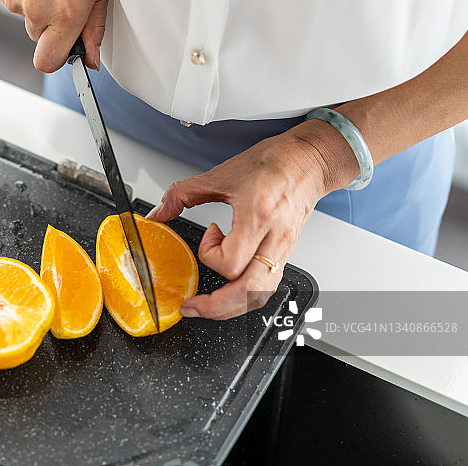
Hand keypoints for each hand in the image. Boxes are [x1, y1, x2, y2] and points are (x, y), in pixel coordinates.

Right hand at [0, 0, 110, 71]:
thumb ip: (94, 28)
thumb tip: (91, 59)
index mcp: (66, 14)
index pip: (48, 63)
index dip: (56, 57)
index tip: (64, 50)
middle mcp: (36, 10)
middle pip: (38, 38)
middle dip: (50, 24)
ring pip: (25, 17)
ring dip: (35, 4)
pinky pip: (11, 0)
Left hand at [146, 120, 356, 319]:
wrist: (308, 161)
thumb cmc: (273, 164)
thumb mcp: (222, 174)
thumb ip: (183, 194)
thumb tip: (159, 213)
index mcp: (258, 217)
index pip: (231, 261)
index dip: (209, 254)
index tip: (209, 234)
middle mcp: (274, 239)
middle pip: (248, 291)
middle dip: (216, 306)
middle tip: (192, 305)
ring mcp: (283, 250)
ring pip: (260, 296)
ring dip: (232, 307)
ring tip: (208, 306)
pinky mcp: (286, 254)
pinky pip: (267, 288)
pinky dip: (246, 296)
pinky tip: (232, 290)